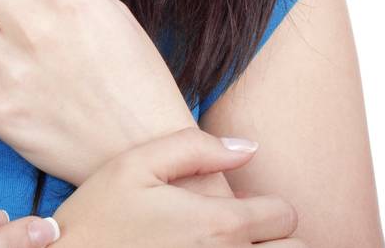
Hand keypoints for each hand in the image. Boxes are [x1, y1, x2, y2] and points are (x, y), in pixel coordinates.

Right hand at [52, 128, 302, 246]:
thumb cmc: (98, 216)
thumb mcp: (134, 165)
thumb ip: (193, 148)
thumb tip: (248, 147)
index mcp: (218, 223)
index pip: (286, 215)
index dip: (268, 206)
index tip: (242, 208)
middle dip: (281, 240)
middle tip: (249, 234)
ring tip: (239, 247)